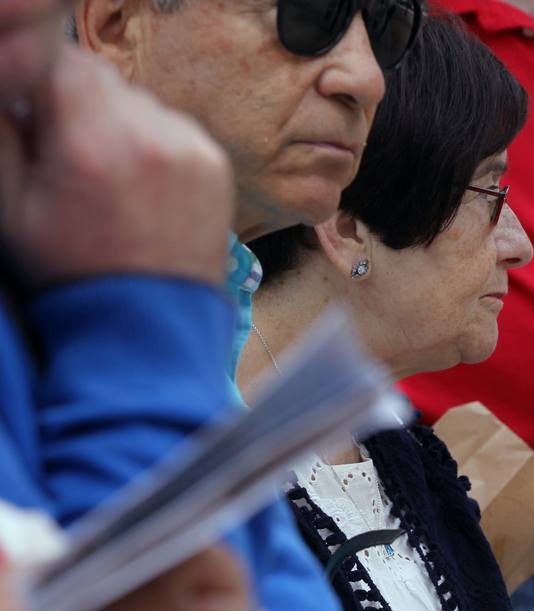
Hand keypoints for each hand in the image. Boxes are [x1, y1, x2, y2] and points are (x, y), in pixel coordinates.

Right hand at [0, 45, 232, 285]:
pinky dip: (154, 143)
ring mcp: (190, 149)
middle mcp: (149, 136)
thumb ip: (5, 136)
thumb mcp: (10, 206)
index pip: (61, 63)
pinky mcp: (215, 165)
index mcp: (91, 143)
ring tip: (108, 177)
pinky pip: (174, 128)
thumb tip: (12, 92)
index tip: (34, 113)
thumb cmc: (69, 271)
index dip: (40, 82)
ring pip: (139, 102)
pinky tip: (141, 186)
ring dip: (118, 123)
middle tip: (68, 152)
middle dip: (78, 104)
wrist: (145, 326)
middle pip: (102, 80)